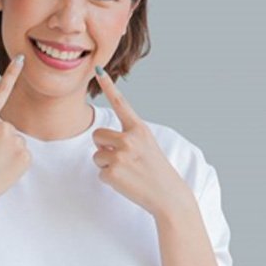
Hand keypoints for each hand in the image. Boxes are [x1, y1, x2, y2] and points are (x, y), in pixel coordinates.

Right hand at [0, 55, 31, 207]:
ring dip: (8, 152)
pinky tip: (3, 169)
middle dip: (0, 140)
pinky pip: (23, 154)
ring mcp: (15, 140)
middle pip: (8, 127)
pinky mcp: (26, 155)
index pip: (0, 92)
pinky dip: (15, 162)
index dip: (11, 74)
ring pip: (16, 142)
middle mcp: (1, 126)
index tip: (21, 59)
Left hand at [92, 66, 190, 217]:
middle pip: (97, 135)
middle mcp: (129, 138)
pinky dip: (110, 179)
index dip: (108, 86)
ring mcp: (120, 155)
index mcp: (139, 129)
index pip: (120, 103)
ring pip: (96, 155)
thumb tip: (102, 136)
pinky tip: (126, 182)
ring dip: (106, 164)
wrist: (168, 195)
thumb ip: (128, 136)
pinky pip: (100, 172)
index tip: (98, 69)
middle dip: (104, 147)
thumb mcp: (147, 145)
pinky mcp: (112, 172)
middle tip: (124, 159)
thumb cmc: (156, 170)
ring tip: (127, 171)